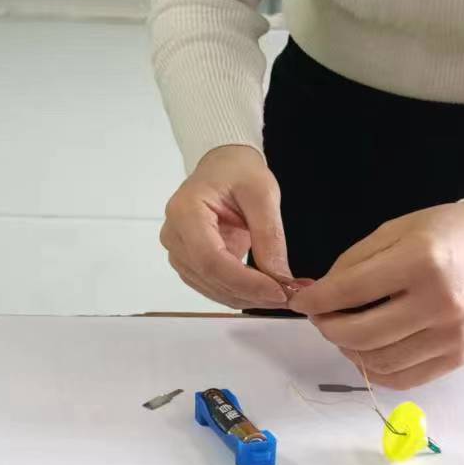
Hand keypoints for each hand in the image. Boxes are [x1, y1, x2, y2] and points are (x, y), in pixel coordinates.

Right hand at [160, 145, 295, 309]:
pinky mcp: (188, 261)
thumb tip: (280, 279)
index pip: (211, 259)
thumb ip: (269, 235)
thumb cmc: (237, 172)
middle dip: (251, 293)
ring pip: (211, 288)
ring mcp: (178, 250)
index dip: (245, 282)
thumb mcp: (262, 194)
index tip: (279, 291)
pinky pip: (212, 286)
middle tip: (290, 295)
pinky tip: (265, 289)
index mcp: (186, 211)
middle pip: (210, 277)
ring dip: (247, 297)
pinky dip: (240, 293)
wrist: (222, 167)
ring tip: (282, 292)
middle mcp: (174, 234)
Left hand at [289, 204, 463, 389]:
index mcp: (420, 261)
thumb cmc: (449, 234)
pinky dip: (376, 370)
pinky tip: (367, 351)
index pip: (351, 290)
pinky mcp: (458, 359)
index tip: (301, 302)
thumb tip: (320, 293)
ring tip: (343, 332)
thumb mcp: (398, 229)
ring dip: (349, 350)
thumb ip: (356, 261)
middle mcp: (438, 303)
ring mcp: (451, 336)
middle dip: (328, 327)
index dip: (317, 300)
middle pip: (361, 333)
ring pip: (379, 361)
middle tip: (320, 317)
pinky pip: (404, 378)